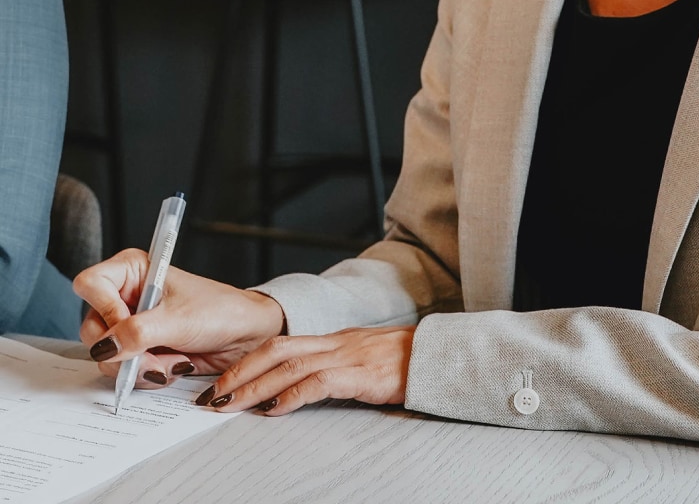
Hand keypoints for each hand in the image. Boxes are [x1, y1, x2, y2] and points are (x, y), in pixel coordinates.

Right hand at [74, 249, 285, 385]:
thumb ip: (138, 333)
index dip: (104, 309)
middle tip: (154, 357)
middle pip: (92, 328)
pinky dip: (147, 375)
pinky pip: (124, 371)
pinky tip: (175, 366)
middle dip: (124, 351)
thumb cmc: (220, 312)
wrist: (246, 335)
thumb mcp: (179, 320)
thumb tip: (104, 347)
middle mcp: (127, 296)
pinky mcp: (140, 349)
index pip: (91, 284)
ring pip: (106, 355)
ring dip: (140, 366)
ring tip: (175, 361)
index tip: (129, 327)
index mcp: (133, 270)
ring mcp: (131, 325)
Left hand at [196, 325, 414, 415]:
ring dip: (254, 386)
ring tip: (229, 404)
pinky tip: (275, 409)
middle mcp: (333, 342)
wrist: (436, 356)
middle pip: (275, 349)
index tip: (222, 380)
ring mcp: (345, 355)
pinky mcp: (359, 374)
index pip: (279, 343)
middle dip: (239, 371)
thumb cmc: (401, 362)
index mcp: (331, 340)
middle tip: (211, 394)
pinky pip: (318, 382)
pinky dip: (291, 395)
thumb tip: (299, 387)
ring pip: (288, 365)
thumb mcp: (361, 359)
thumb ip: (332, 367)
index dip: (246, 360)